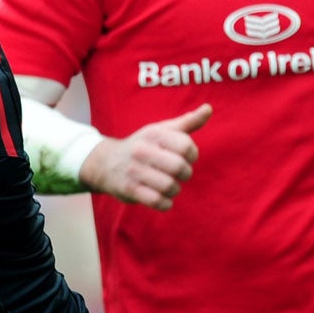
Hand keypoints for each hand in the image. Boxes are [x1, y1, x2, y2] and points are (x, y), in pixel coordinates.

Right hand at [80, 104, 205, 209]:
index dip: (192, 155)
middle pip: (179, 168)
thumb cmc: (142, 146)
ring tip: (171, 187)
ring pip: (169, 186)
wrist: (104, 162)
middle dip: (185, 174)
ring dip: (175, 190)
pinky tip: (163, 199)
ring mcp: (134, 171)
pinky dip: (165, 203)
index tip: (186, 157)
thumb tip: (209, 109)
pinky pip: (156, 201)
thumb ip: (188, 122)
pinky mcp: (129, 189)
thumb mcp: (161, 131)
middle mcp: (142, 151)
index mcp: (154, 134)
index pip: (186, 146)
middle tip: (180, 174)